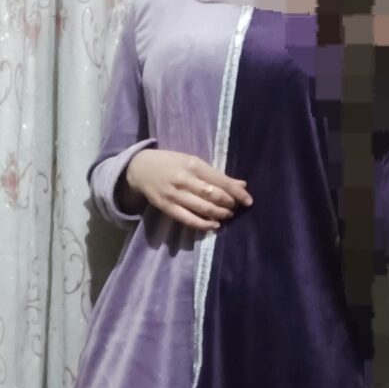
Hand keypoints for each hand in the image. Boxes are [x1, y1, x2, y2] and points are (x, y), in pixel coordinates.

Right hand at [125, 149, 253, 230]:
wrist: (140, 169)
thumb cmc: (171, 163)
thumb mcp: (193, 161)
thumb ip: (216, 174)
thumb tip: (241, 184)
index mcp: (193, 164)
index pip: (220, 180)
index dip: (237, 193)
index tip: (248, 201)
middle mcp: (185, 179)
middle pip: (214, 196)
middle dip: (229, 204)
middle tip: (237, 209)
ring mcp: (175, 195)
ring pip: (203, 209)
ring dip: (219, 215)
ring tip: (227, 216)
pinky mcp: (168, 207)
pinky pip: (189, 220)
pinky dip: (204, 225)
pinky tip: (214, 225)